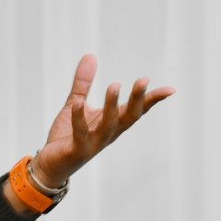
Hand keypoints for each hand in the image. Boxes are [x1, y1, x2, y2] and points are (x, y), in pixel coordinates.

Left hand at [32, 54, 174, 187]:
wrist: (50, 164)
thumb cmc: (67, 135)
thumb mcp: (76, 103)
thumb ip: (84, 82)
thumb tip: (91, 55)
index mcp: (112, 122)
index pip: (136, 110)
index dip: (153, 100)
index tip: (170, 89)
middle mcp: (108, 133)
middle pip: (129, 116)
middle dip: (138, 100)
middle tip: (144, 80)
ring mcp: (94, 143)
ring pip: (109, 125)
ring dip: (112, 105)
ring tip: (115, 85)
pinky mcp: (77, 149)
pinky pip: (80, 133)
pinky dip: (79, 118)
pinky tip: (79, 102)